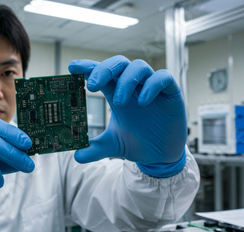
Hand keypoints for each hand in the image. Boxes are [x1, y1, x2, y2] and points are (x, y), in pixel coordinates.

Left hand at [68, 56, 186, 177]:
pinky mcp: (171, 92)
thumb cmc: (138, 142)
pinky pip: (163, 78)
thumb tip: (77, 156)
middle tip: (92, 85)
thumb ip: (96, 148)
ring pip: (138, 66)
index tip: (72, 67)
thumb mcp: (114, 145)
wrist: (162, 155)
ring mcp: (151, 87)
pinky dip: (152, 86)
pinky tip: (143, 102)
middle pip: (118, 64)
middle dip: (104, 70)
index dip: (87, 66)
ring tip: (118, 102)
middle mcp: (133, 86)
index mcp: (116, 92)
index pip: (101, 72)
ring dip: (126, 80)